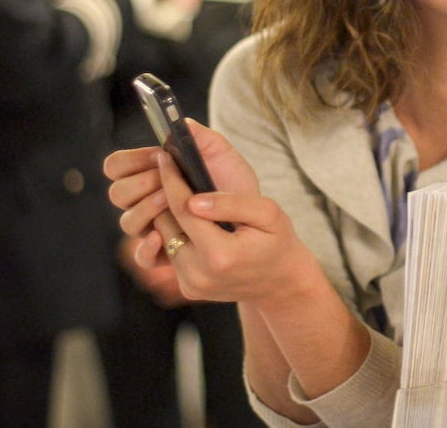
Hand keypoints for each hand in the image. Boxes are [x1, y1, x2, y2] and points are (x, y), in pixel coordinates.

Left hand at [104, 121, 318, 305]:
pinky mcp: (188, 288)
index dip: (171, 180)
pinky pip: (172, 254)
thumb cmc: (277, 241)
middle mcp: (199, 274)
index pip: (183, 209)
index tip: (165, 158)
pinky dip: (178, 236)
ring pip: (164, 239)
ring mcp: (191, 284)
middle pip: (166, 224)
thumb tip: (193, 199)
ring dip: (171, 217)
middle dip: (168, 198)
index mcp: (220, 254)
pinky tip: (193, 225)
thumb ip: (232, 203)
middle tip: (175, 175)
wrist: (282, 282)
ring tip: (185, 199)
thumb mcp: (268, 213)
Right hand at [105, 119, 258, 267]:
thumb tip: (181, 122)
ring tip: (171, 200)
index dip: (130, 160)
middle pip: (117, 193)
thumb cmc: (233, 183)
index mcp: (150, 174)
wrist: (255, 218)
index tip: (157, 157)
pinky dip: (147, 248)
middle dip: (140, 183)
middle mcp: (145, 201)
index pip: (117, 166)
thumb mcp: (222, 155)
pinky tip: (160, 237)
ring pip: (128, 222)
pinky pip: (144, 257)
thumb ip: (201, 137)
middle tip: (165, 179)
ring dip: (147, 208)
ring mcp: (153, 227)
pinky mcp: (166, 252)